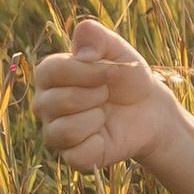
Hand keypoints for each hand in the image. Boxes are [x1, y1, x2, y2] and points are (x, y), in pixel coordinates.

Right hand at [32, 18, 182, 174]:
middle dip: (95, 96)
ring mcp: (54, 132)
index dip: (85, 72)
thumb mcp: (118, 50)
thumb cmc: (127, 78)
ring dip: (96, 119)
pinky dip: (98, 144)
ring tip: (105, 114)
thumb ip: (97, 37)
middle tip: (108, 95)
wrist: (149, 110)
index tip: (111, 71)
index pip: (51, 71)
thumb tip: (83, 54)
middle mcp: (44, 105)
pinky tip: (104, 135)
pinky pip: (76, 155)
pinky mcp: (71, 157)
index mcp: (49, 75)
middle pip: (58, 102)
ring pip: (64, 131)